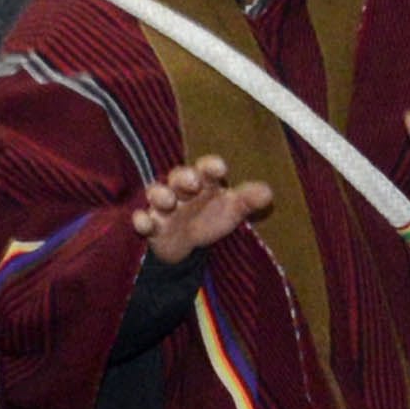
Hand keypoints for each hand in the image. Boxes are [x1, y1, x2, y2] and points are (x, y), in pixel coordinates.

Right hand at [131, 154, 271, 264]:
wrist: (185, 242)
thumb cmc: (209, 216)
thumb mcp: (231, 210)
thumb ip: (248, 200)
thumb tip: (267, 193)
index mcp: (203, 181)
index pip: (206, 169)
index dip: (211, 167)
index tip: (220, 169)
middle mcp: (181, 189)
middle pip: (179, 177)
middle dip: (184, 178)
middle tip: (193, 182)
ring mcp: (163, 206)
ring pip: (157, 194)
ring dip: (160, 195)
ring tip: (168, 200)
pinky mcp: (152, 225)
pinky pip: (143, 220)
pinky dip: (142, 221)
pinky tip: (144, 224)